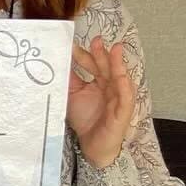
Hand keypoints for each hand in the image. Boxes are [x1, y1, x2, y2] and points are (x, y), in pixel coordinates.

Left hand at [67, 36, 134, 168]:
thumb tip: (59, 60)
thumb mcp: (72, 95)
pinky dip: (124, 86)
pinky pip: (126, 97)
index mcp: (100, 82)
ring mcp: (119, 98)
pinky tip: (121, 77)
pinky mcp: (124, 111)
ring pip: (120, 78)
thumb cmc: (86, 120)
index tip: (72, 44)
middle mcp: (110, 87)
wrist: (93, 145)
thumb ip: (69, 79)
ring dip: (118, 64)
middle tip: (95, 40)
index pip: (94, 65)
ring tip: (115, 50)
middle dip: (102, 54)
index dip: (85, 55)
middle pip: (107, 67)